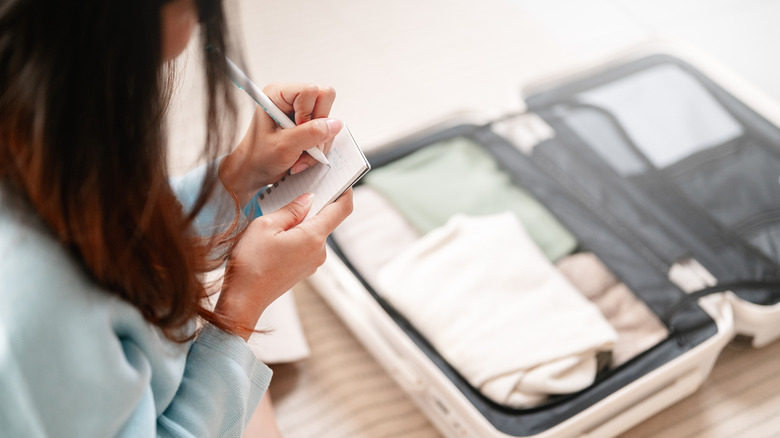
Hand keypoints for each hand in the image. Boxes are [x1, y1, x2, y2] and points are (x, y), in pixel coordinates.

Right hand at [215, 188, 353, 339]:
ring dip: (301, 221)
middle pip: (326, 219)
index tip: (342, 179)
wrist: (243, 299)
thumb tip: (308, 198)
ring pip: (314, 232)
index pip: (342, 209)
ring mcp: (313, 262)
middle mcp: (319, 251)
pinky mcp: (305, 268)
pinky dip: (297, 235)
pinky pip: (306, 244)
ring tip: (278, 217)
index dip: (345, 192)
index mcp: (313, 237)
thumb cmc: (251, 262)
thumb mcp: (265, 226)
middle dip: (313, 205)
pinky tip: (277, 235)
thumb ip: (290, 209)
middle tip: (294, 192)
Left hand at [220, 83, 342, 205]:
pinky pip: (326, 131)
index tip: (298, 131)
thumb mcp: (283, 147)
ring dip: (318, 143)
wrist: (253, 171)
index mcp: (278, 94)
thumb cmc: (258, 157)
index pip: (311, 91)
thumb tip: (335, 124)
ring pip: (328, 119)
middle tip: (304, 145)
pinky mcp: (308, 123)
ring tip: (299, 156)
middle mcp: (291, 98)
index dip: (310, 113)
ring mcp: (301, 111)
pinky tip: (302, 156)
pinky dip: (318, 148)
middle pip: (325, 100)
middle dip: (319, 129)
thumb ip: (310, 134)